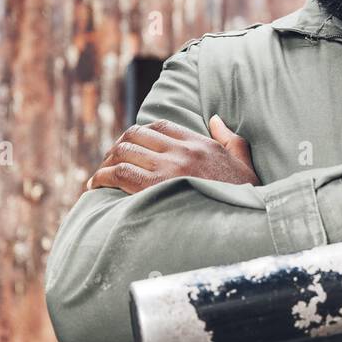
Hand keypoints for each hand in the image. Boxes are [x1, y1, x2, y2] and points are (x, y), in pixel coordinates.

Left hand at [86, 116, 259, 194]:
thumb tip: (215, 119)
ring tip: (99, 177)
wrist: (245, 221)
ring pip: (124, 152)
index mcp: (200, 143)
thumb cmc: (245, 196)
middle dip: (117, 147)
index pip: (160, 126)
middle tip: (109, 163)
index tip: (131, 147)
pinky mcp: (157, 188)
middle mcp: (182, 151)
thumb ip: (229, 137)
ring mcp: (169, 168)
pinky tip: (96, 186)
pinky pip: (120, 173)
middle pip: (135, 135)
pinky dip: (102, 177)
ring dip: (106, 163)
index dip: (139, 133)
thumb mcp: (243, 160)